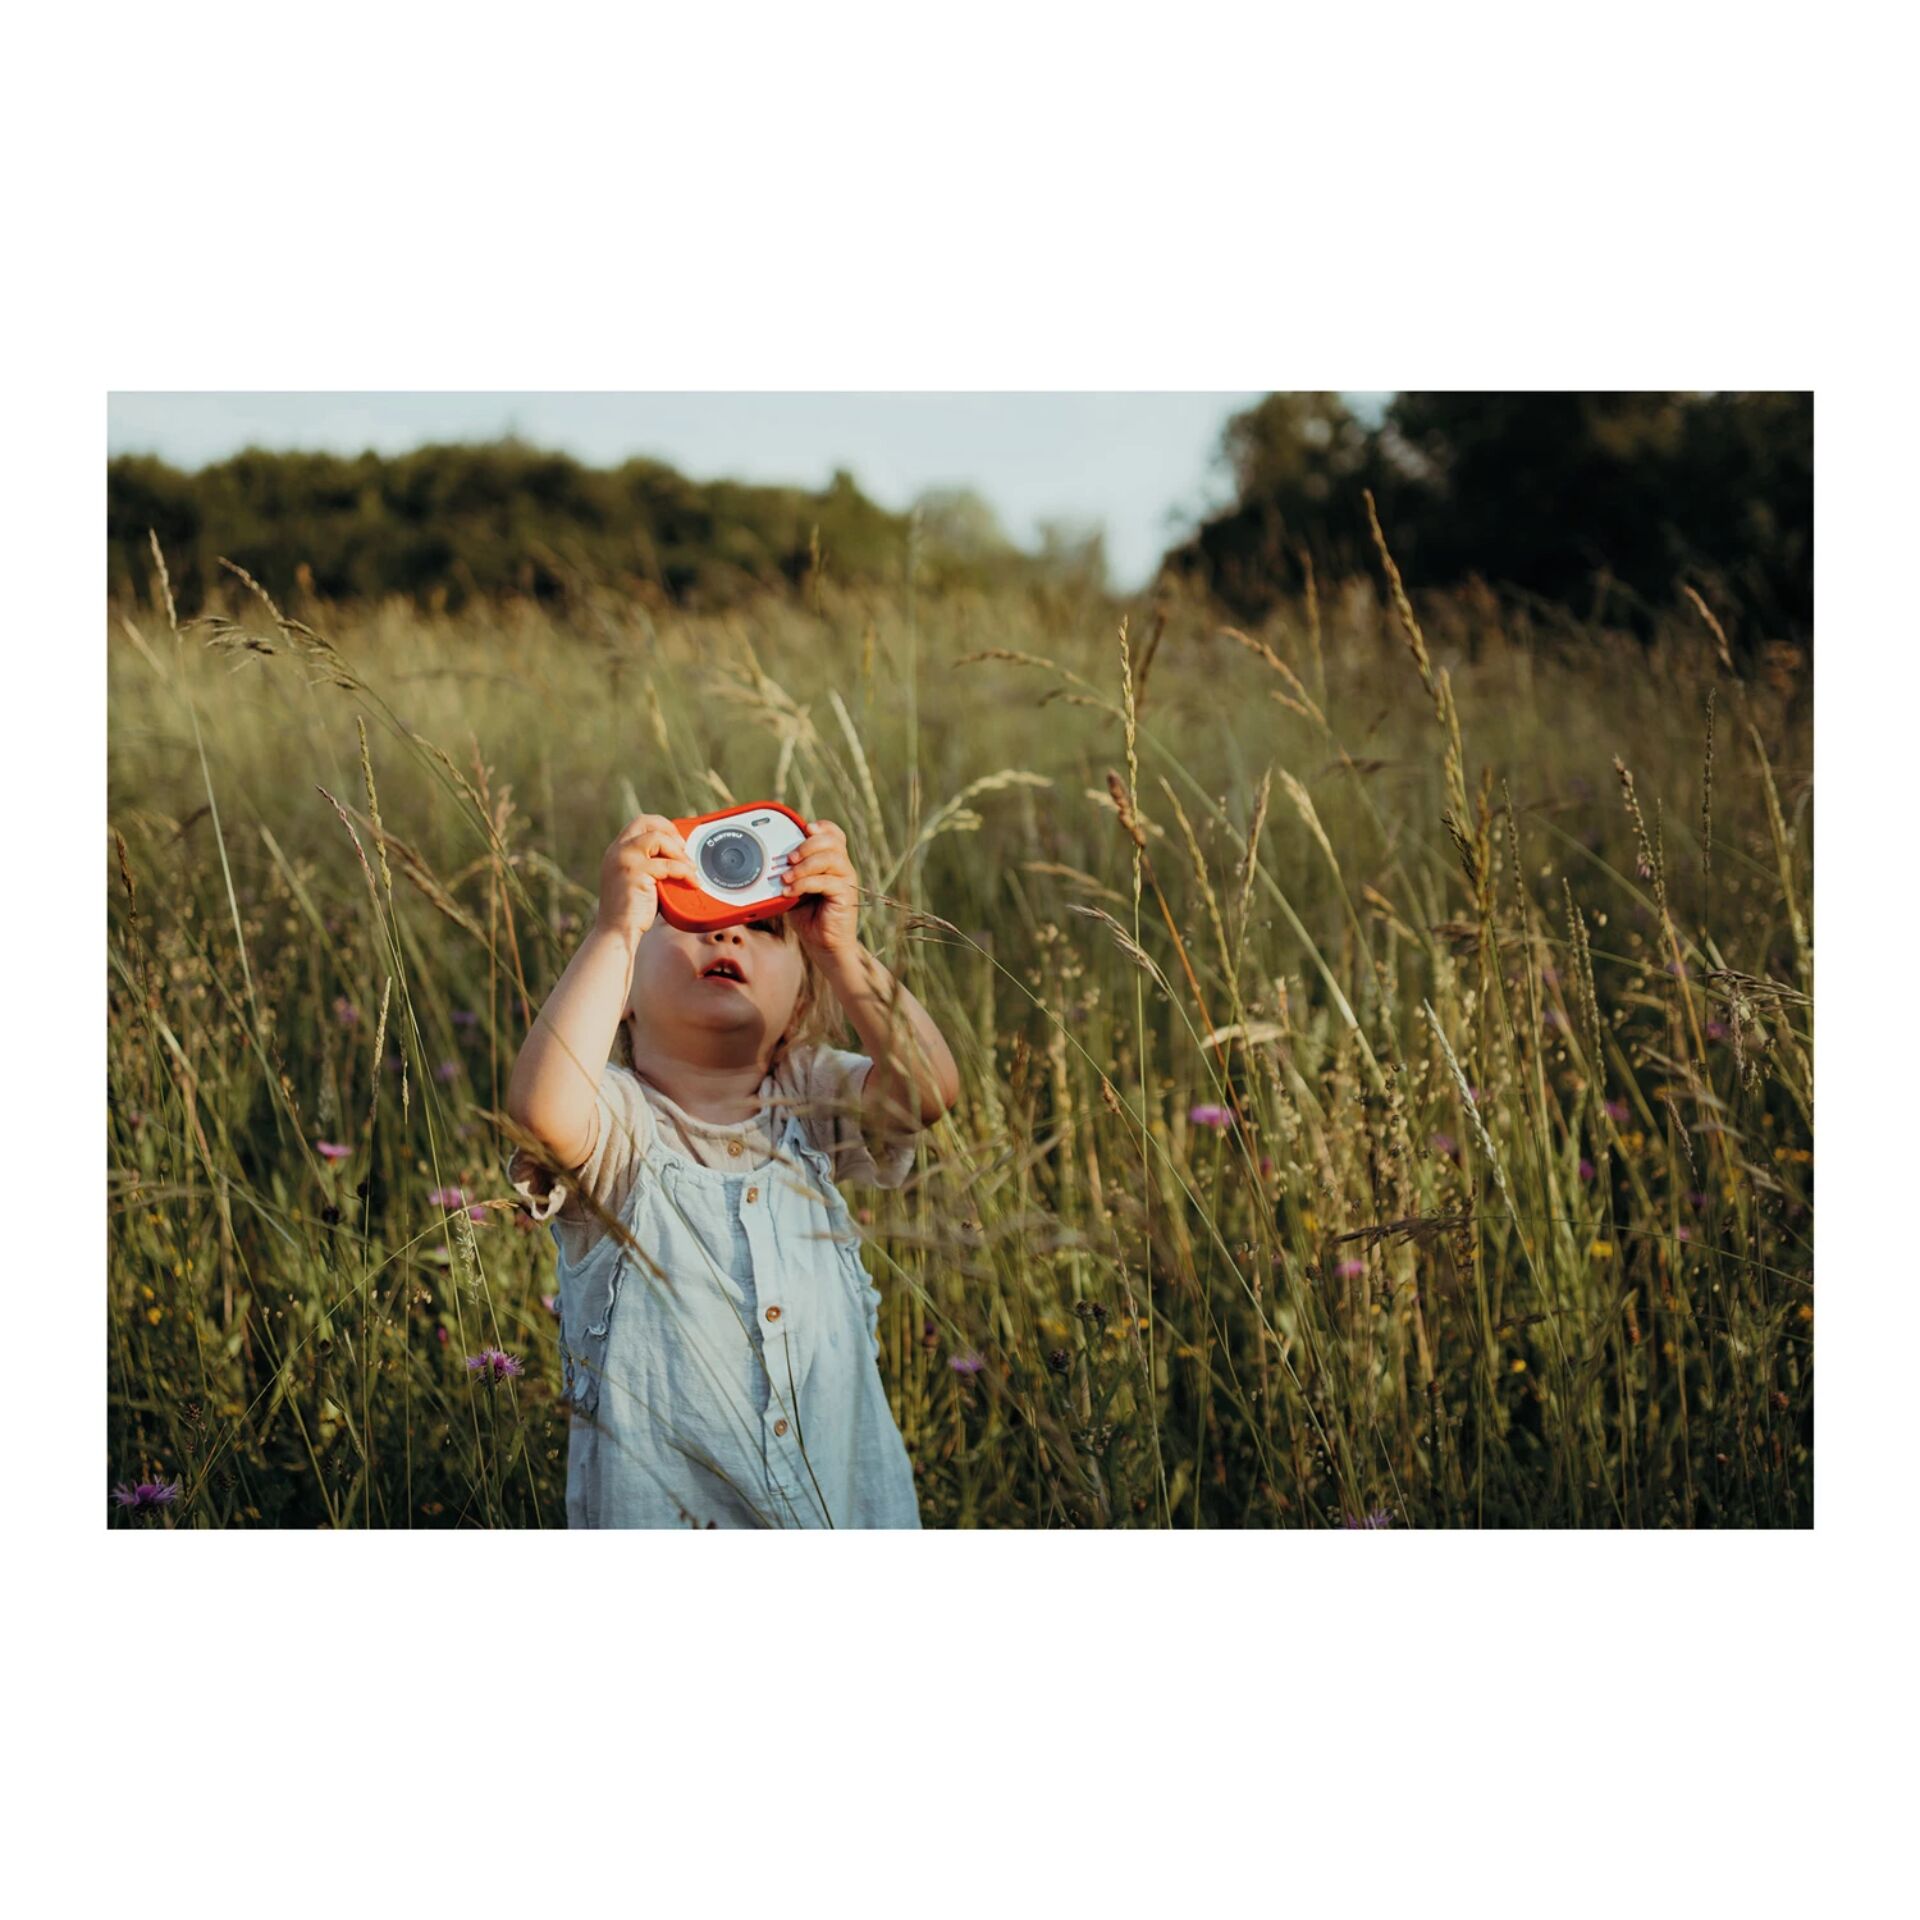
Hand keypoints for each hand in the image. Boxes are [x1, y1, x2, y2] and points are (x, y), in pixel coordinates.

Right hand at [595, 813, 697, 947]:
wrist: (617, 933)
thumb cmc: (632, 912)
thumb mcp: (641, 881)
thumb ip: (653, 865)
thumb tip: (680, 858)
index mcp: (617, 851)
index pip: (640, 824)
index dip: (662, 826)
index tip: (678, 842)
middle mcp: (617, 851)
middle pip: (646, 821)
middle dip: (670, 830)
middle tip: (685, 849)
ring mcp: (624, 859)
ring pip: (658, 838)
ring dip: (680, 852)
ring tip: (691, 868)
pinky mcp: (634, 872)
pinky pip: (668, 864)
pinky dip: (685, 872)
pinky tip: (692, 882)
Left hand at [781, 818, 861, 960]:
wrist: (824, 945)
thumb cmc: (809, 917)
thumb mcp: (794, 889)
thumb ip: (788, 873)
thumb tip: (767, 861)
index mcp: (832, 862)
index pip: (833, 834)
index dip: (821, 827)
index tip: (804, 828)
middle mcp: (842, 868)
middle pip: (832, 841)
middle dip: (807, 845)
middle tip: (788, 858)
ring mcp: (846, 881)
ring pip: (831, 858)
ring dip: (804, 865)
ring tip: (786, 877)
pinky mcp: (846, 896)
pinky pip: (826, 881)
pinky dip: (804, 884)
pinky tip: (789, 892)